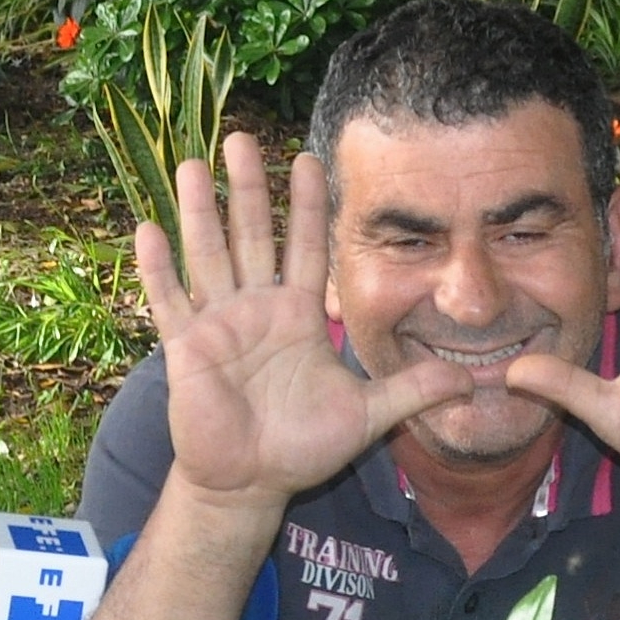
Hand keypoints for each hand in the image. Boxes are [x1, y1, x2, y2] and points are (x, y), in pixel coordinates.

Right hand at [143, 135, 467, 506]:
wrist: (249, 482)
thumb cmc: (301, 446)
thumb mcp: (367, 415)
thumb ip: (413, 390)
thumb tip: (472, 378)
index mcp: (298, 315)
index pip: (305, 247)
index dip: (306, 205)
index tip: (309, 159)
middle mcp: (256, 308)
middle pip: (253, 235)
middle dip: (248, 187)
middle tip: (240, 137)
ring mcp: (218, 324)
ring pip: (208, 255)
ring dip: (200, 211)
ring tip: (193, 165)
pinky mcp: (186, 348)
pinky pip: (169, 301)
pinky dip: (157, 269)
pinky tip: (147, 230)